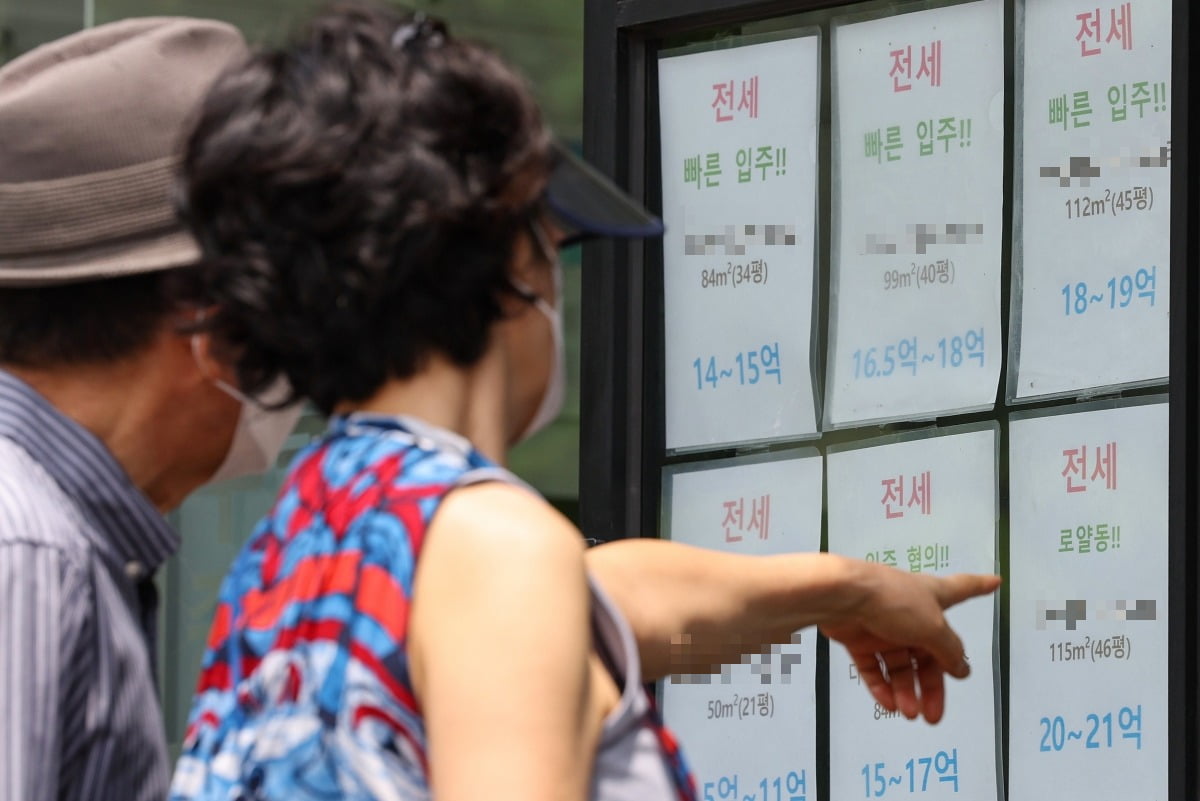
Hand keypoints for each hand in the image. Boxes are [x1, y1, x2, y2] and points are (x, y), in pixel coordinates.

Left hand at [819, 564, 999, 723]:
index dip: (980, 586)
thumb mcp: (933, 627)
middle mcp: (910, 610)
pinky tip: (890, 703)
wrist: (842, 597)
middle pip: (928, 653)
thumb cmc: (888, 598)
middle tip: (934, 712)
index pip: (964, 589)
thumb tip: (961, 667)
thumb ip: (949, 650)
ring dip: (906, 691)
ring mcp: (883, 624)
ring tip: (910, 712)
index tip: (994, 582)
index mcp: (933, 596)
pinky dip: (882, 687)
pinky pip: (874, 668)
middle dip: (933, 685)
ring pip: (900, 666)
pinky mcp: (858, 637)